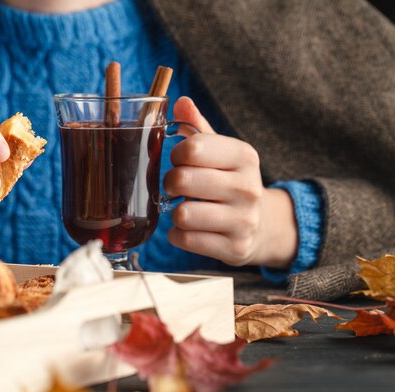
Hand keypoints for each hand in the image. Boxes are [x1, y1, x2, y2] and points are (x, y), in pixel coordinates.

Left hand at [163, 97, 297, 267]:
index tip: (180, 160)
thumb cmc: (230, 181)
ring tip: (185, 208)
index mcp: (244, 156)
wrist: (262, 225)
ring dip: (174, 212)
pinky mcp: (234, 248)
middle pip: (181, 181)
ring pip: (182, 214)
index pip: (192, 148)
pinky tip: (189, 229)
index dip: (176, 154)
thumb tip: (180, 102)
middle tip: (176, 187)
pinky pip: (186, 240)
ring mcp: (243, 221)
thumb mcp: (221, 151)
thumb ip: (197, 127)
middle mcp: (248, 188)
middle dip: (170, 183)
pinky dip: (178, 235)